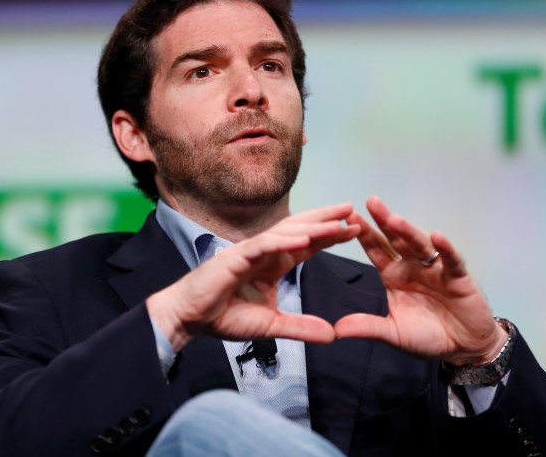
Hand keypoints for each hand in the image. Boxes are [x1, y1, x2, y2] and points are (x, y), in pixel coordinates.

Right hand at [147, 204, 360, 350]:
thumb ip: (301, 327)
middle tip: (351, 209)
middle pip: (300, 230)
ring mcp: (250, 252)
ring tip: (336, 221)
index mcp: (273, 264)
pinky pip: (264, 245)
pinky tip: (303, 239)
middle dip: (326, 219)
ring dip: (311, 226)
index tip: (354, 230)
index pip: (307, 246)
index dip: (329, 237)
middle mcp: (264, 253)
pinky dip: (284, 241)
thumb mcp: (272, 326)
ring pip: (285, 233)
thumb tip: (332, 335)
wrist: (190, 319)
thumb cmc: (223, 316)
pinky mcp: (236, 257)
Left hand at [335, 196, 507, 365]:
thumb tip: (337, 329)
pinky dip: (445, 249)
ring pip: (421, 245)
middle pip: (396, 240)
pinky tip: (437, 237)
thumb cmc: (428, 336)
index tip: (348, 219)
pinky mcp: (458, 277)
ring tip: (394, 219)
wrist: (463, 347)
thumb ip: (368, 327)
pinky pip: (451, 260)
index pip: (376, 250)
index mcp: (394, 275)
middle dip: (384, 221)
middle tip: (371, 202)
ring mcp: (436, 269)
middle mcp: (413, 266)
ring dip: (409, 232)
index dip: (364, 235)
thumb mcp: (393, 333)